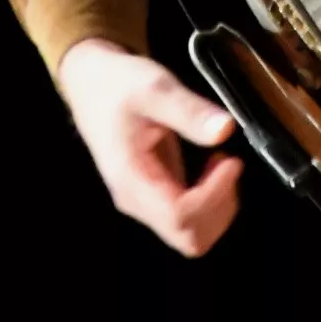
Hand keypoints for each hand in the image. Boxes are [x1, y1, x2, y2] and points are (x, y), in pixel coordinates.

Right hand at [57, 38, 242, 256]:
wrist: (91, 84)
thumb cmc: (118, 84)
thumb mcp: (154, 87)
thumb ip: (189, 110)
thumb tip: (226, 128)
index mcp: (132, 179)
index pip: (179, 217)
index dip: (213, 195)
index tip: (228, 159)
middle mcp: (137, 200)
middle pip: (189, 237)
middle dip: (219, 205)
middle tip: (227, 163)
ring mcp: (145, 202)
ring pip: (192, 234)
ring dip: (219, 205)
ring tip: (220, 163)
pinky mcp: (155, 196)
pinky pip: (189, 218)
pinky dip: (211, 200)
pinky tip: (212, 167)